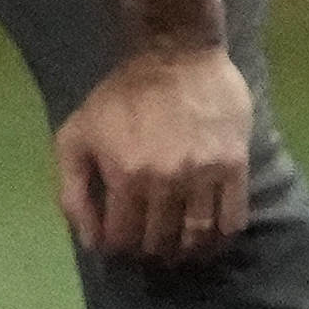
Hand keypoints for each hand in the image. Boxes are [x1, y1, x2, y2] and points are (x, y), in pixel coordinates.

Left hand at [53, 42, 253, 268]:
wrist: (175, 56)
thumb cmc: (119, 97)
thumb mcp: (74, 137)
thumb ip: (73, 191)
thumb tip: (89, 241)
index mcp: (125, 175)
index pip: (121, 237)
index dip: (116, 249)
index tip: (118, 245)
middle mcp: (167, 180)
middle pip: (160, 241)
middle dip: (149, 252)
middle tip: (148, 249)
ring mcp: (205, 174)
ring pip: (198, 235)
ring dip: (186, 252)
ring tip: (178, 251)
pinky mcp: (235, 165)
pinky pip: (233, 218)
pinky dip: (220, 237)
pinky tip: (210, 239)